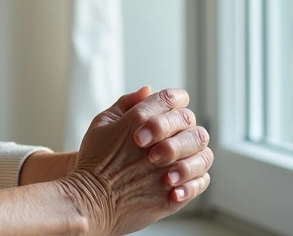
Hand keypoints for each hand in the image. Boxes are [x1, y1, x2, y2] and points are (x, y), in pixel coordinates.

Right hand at [59, 87, 212, 235]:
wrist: (89, 202)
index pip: (173, 98)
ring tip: (173, 165)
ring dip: (192, 156)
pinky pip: (201, 182)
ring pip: (203, 153)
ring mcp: (169, 171)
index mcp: (140, 121)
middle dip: (182, 129)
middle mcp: (159, 144)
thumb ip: (126, 104)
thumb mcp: (102, 123)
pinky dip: (194, 180)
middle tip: (165, 141)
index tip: (169, 111)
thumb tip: (148, 91)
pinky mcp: (174, 196)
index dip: (175, 101)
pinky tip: (176, 183)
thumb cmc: (93, 162)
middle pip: (191, 124)